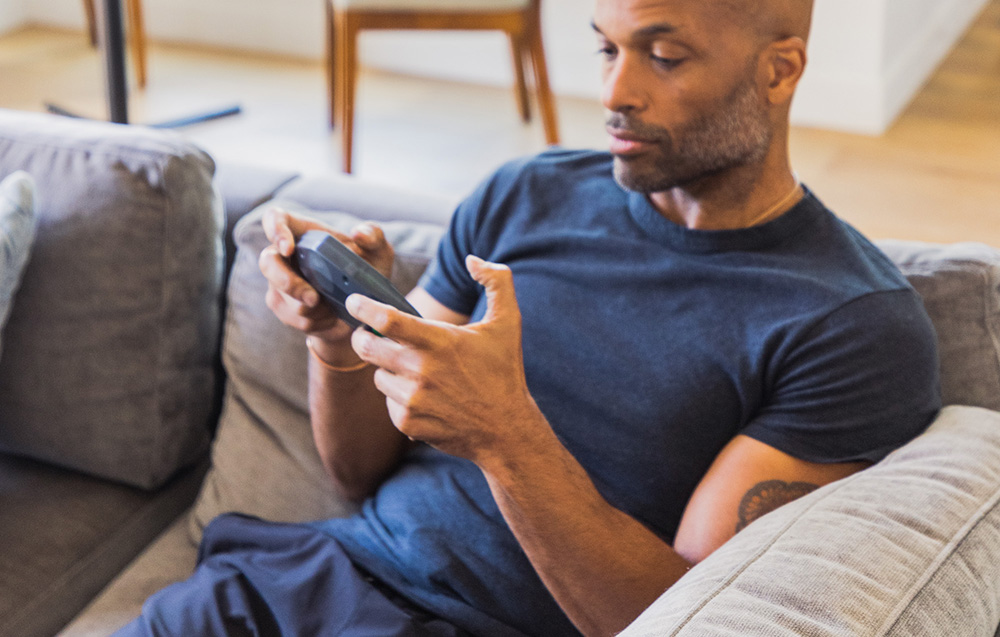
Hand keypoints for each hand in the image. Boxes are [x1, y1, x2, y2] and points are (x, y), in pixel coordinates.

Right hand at [259, 208, 394, 357]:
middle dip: (288, 283)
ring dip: (310, 310)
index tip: (288, 248)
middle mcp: (285, 256)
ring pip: (281, 298)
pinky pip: (292, 319)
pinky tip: (332, 319)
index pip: (274, 218)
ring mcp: (279, 283)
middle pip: (268, 263)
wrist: (364, 305)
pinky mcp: (283, 307)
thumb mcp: (378, 251)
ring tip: (335, 310)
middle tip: (314, 298)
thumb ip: (374, 235)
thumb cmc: (368, 269)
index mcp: (302, 233)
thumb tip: (358, 234)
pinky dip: (315, 323)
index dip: (274, 229)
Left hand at [346, 255, 548, 467]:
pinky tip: (423, 397)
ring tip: (414, 371)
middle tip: (367, 335)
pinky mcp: (408, 423)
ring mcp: (413, 399)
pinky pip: (388, 402)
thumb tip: (471, 259)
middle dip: (362, 337)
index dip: (363, 307)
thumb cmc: (504, 372)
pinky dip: (399, 397)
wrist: (506, 430)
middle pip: (367, 347)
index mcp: (440, 341)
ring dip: (388, 370)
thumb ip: (496, 281)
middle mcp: (422, 371)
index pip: (387, 319)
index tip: (353, 301)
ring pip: (378, 376)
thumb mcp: (508, 322)